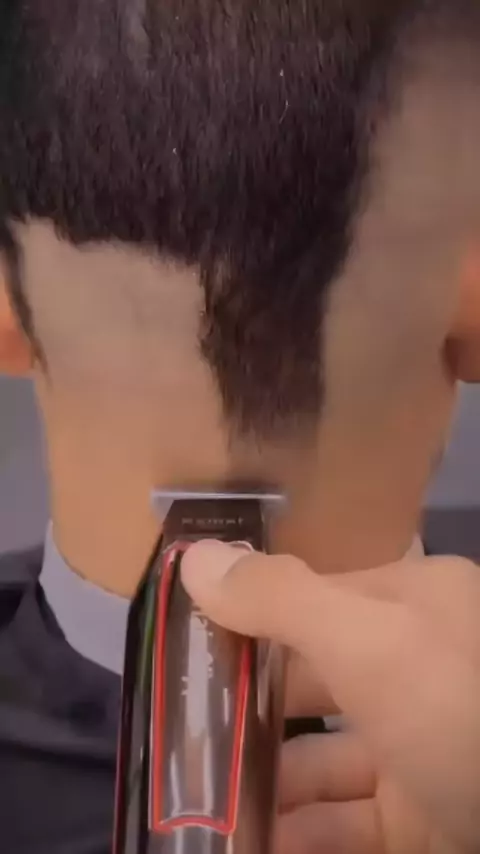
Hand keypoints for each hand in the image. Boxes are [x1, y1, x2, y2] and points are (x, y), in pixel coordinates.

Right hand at [181, 542, 479, 853]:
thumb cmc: (463, 708)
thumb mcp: (373, 642)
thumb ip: (281, 598)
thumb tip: (195, 554)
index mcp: (410, 605)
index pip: (307, 601)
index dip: (243, 621)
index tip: (182, 649)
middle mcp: (416, 669)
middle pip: (308, 684)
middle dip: (243, 713)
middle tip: (175, 738)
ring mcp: (421, 749)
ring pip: (322, 761)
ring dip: (263, 784)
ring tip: (197, 803)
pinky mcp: (425, 820)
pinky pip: (346, 823)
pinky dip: (299, 833)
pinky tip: (250, 842)